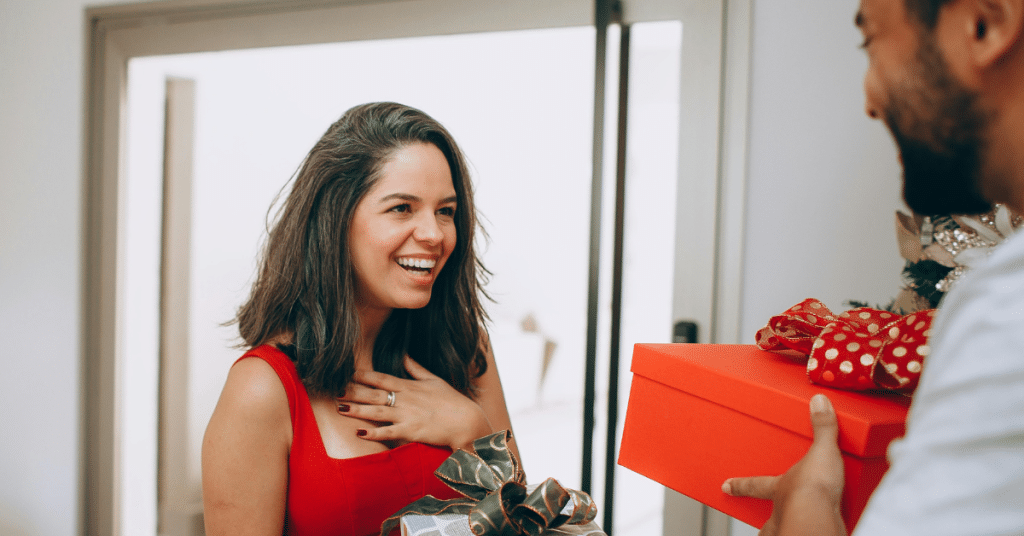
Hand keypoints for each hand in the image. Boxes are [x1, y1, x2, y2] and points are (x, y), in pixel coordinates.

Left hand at [336, 355, 492, 450]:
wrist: (467, 421)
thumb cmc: (453, 401)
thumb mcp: (435, 380)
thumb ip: (416, 369)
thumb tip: (405, 355)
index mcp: (409, 386)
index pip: (381, 378)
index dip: (362, 375)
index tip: (345, 371)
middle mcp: (405, 399)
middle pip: (373, 394)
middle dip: (352, 391)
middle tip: (333, 389)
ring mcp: (407, 415)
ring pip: (377, 412)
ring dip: (357, 410)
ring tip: (339, 408)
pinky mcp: (411, 432)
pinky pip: (389, 433)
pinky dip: (374, 433)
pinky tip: (359, 433)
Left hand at [722, 394, 847, 535]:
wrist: (822, 518)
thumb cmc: (814, 489)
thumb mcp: (822, 450)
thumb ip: (822, 428)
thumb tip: (819, 402)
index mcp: (779, 486)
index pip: (754, 484)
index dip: (739, 484)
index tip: (725, 485)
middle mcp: (782, 508)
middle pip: (764, 517)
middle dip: (761, 520)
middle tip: (759, 525)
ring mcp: (793, 525)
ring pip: (776, 532)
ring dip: (779, 532)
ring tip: (786, 530)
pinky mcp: (812, 535)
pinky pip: (805, 535)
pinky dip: (809, 534)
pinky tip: (816, 532)